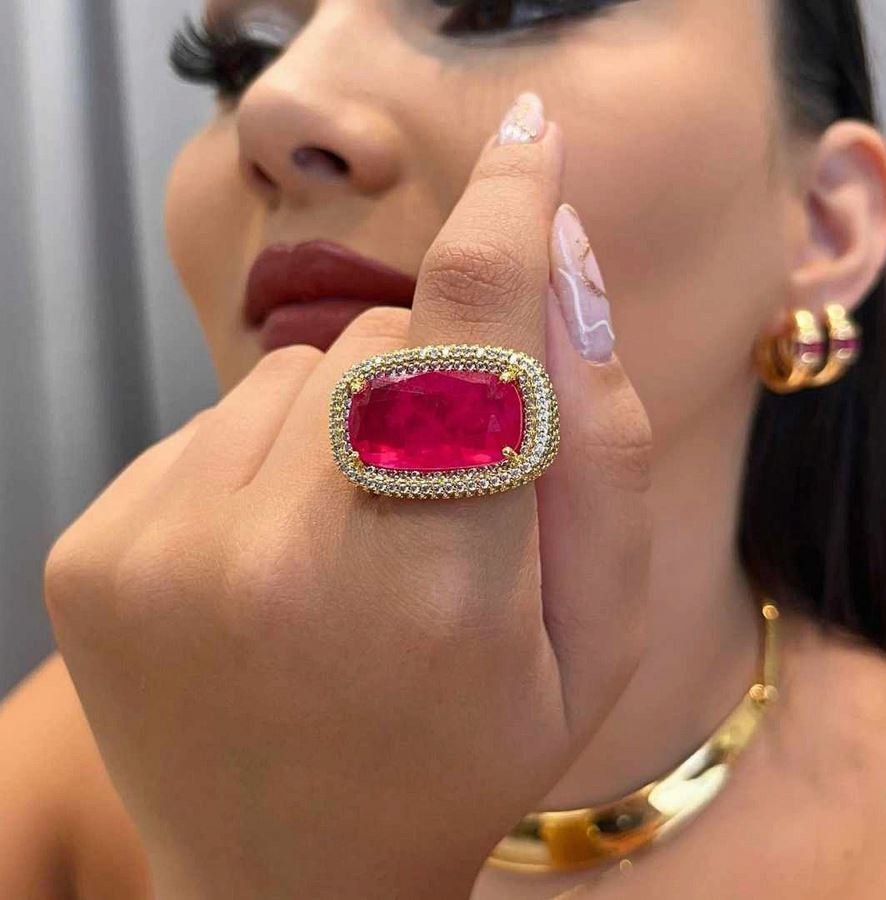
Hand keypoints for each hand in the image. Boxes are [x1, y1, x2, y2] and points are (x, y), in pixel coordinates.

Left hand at [43, 114, 650, 898]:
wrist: (290, 875)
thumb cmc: (463, 752)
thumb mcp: (591, 633)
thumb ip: (601, 445)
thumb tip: (557, 267)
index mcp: (427, 591)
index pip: (471, 341)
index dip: (507, 220)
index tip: (533, 139)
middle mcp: (271, 558)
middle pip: (386, 342)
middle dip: (434, 390)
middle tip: (431, 516)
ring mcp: (160, 548)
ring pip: (296, 369)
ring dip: (344, 428)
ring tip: (349, 548)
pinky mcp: (96, 544)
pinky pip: (216, 418)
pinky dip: (265, 461)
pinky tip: (275, 559)